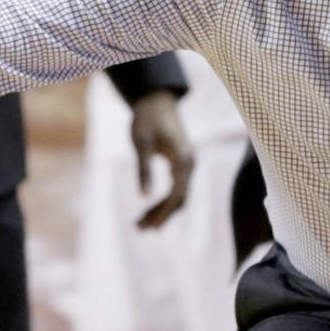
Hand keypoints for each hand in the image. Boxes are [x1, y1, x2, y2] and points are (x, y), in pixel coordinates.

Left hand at [129, 90, 192, 228]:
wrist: (156, 101)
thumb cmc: (146, 119)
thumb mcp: (140, 143)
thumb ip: (143, 169)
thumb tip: (143, 197)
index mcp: (183, 159)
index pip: (177, 194)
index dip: (163, 213)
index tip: (147, 226)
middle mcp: (190, 164)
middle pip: (180, 199)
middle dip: (161, 216)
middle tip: (139, 229)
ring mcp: (188, 164)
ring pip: (179, 196)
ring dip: (162, 211)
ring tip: (140, 225)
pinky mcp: (182, 164)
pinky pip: (177, 188)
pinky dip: (164, 201)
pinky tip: (150, 210)